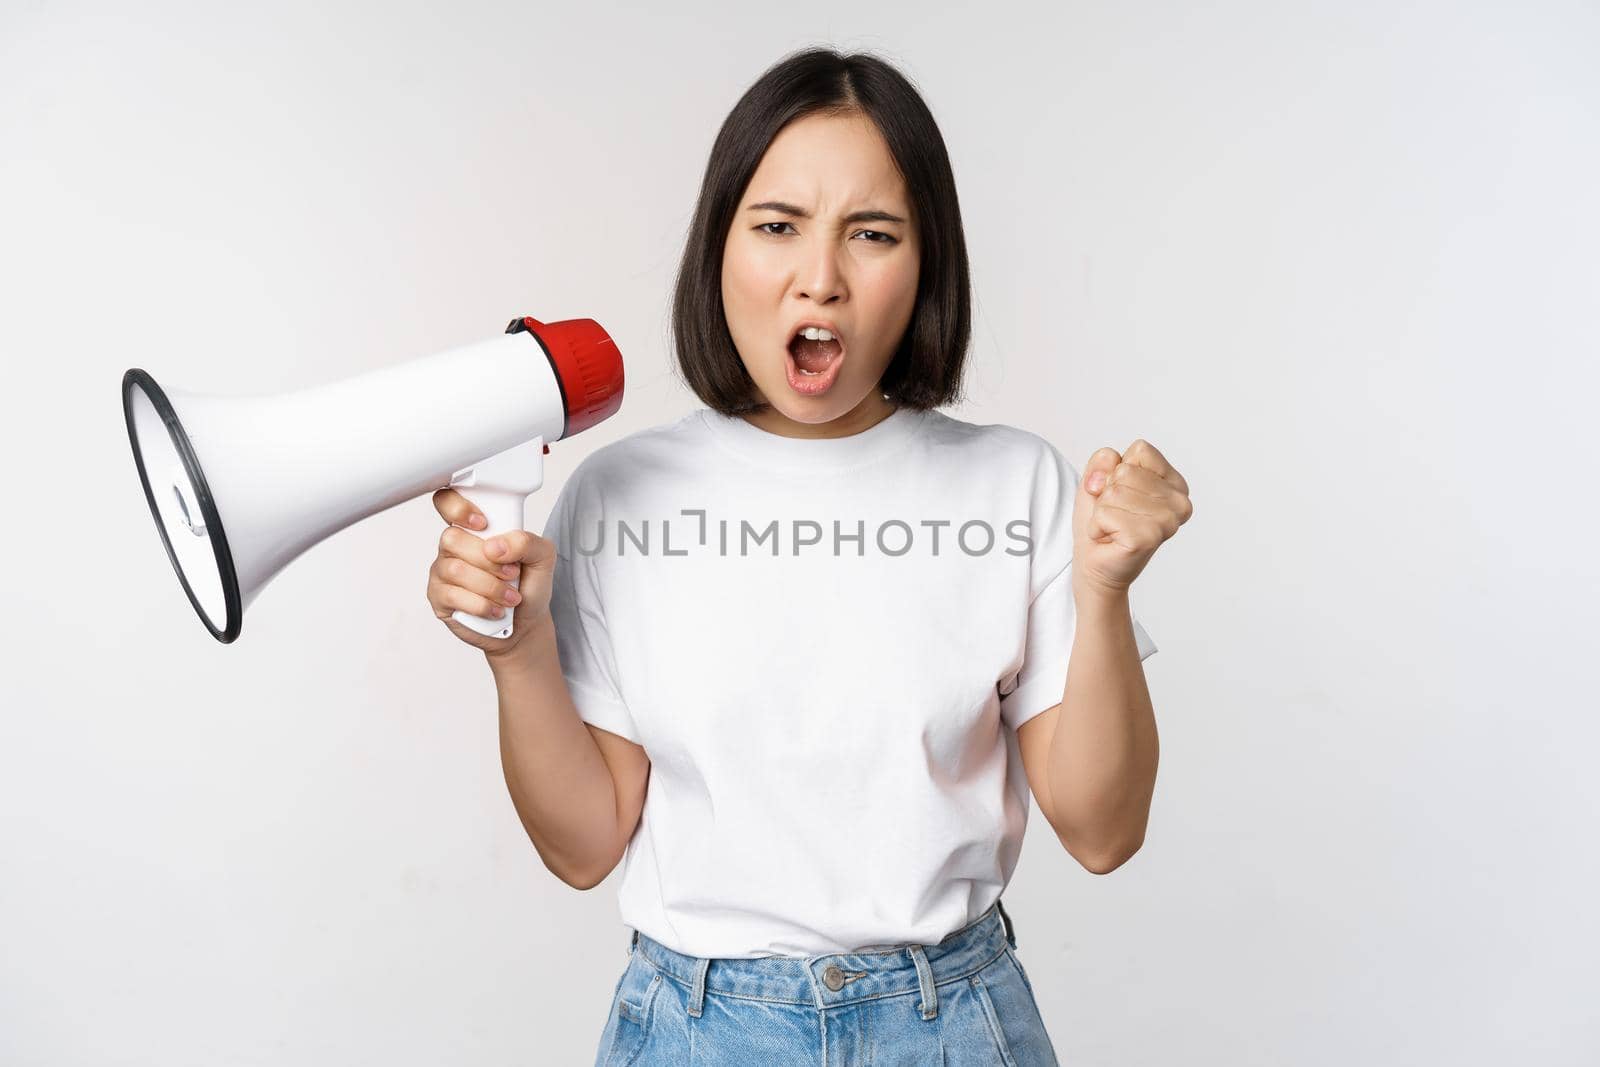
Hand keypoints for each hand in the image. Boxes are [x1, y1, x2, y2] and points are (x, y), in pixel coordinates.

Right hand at [426, 487, 557, 659]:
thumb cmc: (528, 584)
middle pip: (452, 538)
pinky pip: (452, 596)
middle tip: (512, 573)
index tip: (482, 523)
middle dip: (488, 560)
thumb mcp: (542, 557)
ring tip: (511, 597)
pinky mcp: (440, 598)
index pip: (447, 501)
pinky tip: (496, 609)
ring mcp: (442, 572)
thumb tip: (495, 546)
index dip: (456, 507)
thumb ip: (527, 542)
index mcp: (474, 528)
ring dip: (490, 586)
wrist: (525, 622)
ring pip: (455, 569)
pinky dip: (481, 604)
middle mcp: (453, 547)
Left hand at [1071, 439, 1192, 598]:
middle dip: (1108, 492)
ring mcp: (1167, 522)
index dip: (1118, 469)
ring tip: (1113, 527)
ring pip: (1115, 492)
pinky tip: (1110, 538)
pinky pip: (1105, 514)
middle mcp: (1180, 502)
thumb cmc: (1102, 520)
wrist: (1095, 562)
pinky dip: (1097, 526)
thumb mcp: (1099, 479)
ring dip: (1102, 511)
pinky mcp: (1148, 538)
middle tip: (1115, 515)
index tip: (1120, 494)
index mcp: (1175, 483)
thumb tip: (1111, 464)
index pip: (1141, 450)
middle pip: (1125, 471)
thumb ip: (1103, 460)